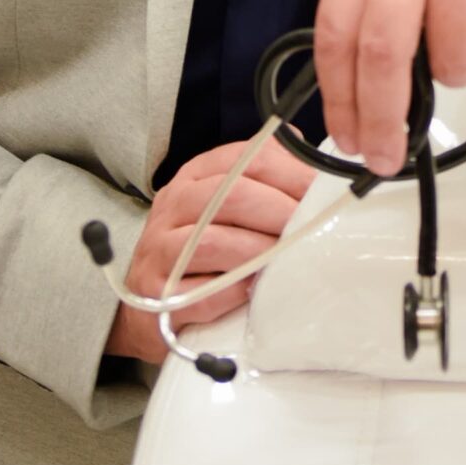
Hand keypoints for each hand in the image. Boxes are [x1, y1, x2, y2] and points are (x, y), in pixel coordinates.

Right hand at [104, 130, 313, 364]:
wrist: (144, 306)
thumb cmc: (200, 250)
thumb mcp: (225, 204)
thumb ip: (265, 180)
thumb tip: (315, 161)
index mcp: (196, 176)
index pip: (244, 158)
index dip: (288, 173)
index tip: (320, 192)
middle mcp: (173, 205)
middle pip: (230, 196)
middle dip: (279, 211)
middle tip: (309, 229)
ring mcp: (159, 249)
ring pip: (214, 242)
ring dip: (258, 252)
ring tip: (284, 261)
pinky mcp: (155, 294)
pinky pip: (200, 292)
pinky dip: (232, 292)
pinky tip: (252, 291)